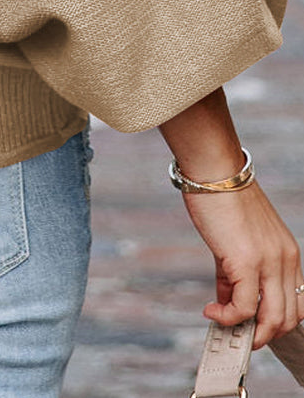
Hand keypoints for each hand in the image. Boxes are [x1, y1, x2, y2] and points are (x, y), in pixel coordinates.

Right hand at [180, 181, 303, 348]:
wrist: (214, 170)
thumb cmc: (223, 198)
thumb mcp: (238, 240)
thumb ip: (234, 274)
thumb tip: (225, 301)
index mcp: (288, 253)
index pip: (297, 303)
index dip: (276, 322)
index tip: (254, 327)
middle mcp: (286, 259)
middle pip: (288, 318)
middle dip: (262, 335)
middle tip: (238, 335)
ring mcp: (270, 262)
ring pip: (273, 320)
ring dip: (249, 333)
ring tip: (224, 326)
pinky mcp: (247, 261)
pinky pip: (244, 307)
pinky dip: (227, 317)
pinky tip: (211, 310)